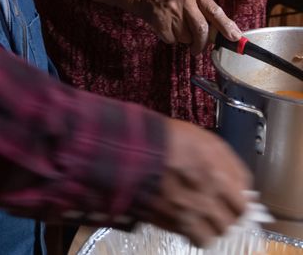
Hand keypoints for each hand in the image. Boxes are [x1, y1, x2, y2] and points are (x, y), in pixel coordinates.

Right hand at [132, 0, 241, 54]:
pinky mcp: (160, 21)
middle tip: (198, 48)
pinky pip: (173, 40)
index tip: (235, 38)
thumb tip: (225, 33)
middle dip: (202, 43)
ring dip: (184, 38)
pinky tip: (167, 26)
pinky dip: (172, 38)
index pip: (215, 11)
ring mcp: (171, 9)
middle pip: (202, 29)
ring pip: (187, 37)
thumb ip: (205, 10)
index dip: (226, 26)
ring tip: (176, 25)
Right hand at [146, 118, 249, 246]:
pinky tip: (189, 220)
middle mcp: (205, 199)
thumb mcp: (205, 140)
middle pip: (230, 223)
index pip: (243, 205)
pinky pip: (193, 239)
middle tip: (221, 208)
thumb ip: (229, 164)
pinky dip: (194, 233)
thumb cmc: (168, 137)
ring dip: (211, 227)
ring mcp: (186, 214)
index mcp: (217, 175)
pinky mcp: (170, 223)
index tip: (236, 200)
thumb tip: (244, 187)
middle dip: (228, 216)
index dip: (241, 203)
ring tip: (204, 215)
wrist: (131, 147)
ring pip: (213, 236)